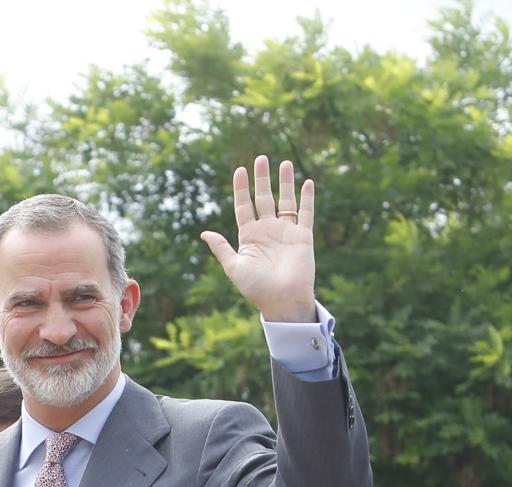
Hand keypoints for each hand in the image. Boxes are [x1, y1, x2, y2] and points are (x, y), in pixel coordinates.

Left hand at [200, 155, 316, 322]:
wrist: (282, 301)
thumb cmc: (256, 288)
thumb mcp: (234, 267)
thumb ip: (221, 248)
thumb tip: (204, 233)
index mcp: (249, 237)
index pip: (244, 207)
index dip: (241, 189)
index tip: (239, 170)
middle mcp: (267, 231)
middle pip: (263, 198)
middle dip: (262, 179)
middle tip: (261, 159)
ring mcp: (286, 232)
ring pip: (285, 201)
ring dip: (285, 182)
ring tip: (284, 163)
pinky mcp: (303, 236)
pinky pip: (305, 213)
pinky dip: (307, 198)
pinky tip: (307, 182)